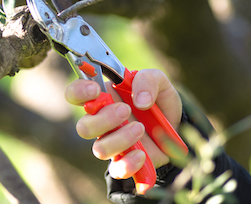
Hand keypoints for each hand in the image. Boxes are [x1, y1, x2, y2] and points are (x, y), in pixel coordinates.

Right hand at [65, 69, 181, 179]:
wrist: (176, 127)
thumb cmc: (158, 100)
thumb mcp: (158, 81)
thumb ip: (147, 81)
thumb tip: (140, 100)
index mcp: (102, 98)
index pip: (74, 95)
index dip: (78, 92)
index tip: (96, 90)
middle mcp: (101, 122)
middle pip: (83, 127)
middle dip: (104, 119)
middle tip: (126, 110)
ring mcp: (111, 143)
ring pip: (99, 149)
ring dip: (120, 139)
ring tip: (140, 128)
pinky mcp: (124, 161)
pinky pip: (117, 170)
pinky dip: (129, 163)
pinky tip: (142, 154)